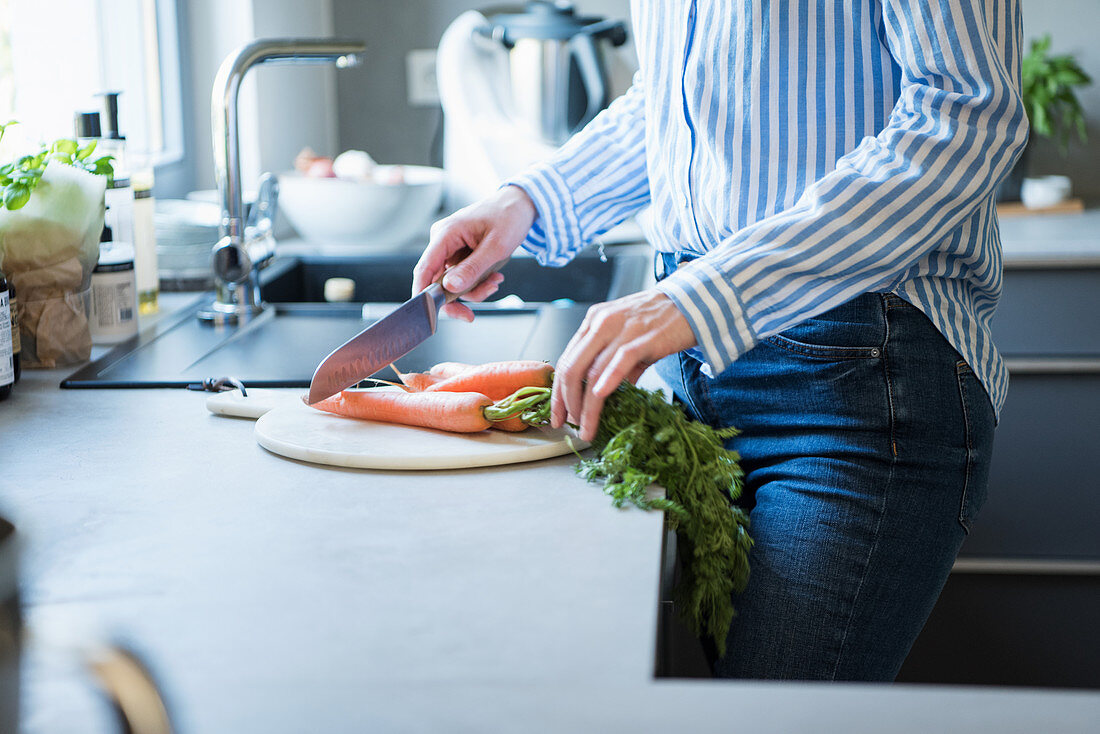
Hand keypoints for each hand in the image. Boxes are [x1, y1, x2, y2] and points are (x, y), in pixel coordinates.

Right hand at [412, 185, 536, 321]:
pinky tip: (493, 276)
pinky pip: (461, 277)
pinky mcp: (458, 254)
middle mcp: (442, 241)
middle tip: (471, 314)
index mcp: (445, 233)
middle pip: (437, 281)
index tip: (429, 314)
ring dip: (474, 289)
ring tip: (495, 281)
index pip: (424, 269)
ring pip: (452, 283)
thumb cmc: (509, 217)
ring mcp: (450, 248)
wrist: (520, 206)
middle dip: (459, 296)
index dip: (423, 294)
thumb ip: (472, 269)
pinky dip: (477, 282)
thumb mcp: (496, 247)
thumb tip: (450, 287)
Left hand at [552, 290, 695, 440]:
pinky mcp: (644, 337)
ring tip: (587, 427)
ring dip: (587, 405)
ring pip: (593, 371)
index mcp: (594, 322)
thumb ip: (613, 364)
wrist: (693, 302)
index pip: (566, 360)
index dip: (558, 392)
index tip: (557, 414)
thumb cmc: (660, 321)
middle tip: (568, 424)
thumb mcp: (628, 339)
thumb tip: (602, 394)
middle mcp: (602, 323)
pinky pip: (620, 361)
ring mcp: (622, 328)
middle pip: (572, 368)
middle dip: (566, 402)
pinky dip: (608, 380)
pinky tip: (601, 397)